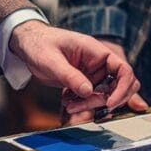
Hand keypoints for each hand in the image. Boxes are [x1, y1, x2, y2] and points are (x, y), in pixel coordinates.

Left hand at [9, 21, 140, 115]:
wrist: (28, 45)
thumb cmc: (39, 44)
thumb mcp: (52, 60)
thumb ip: (70, 76)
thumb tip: (88, 92)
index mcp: (96, 51)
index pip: (123, 70)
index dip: (122, 88)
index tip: (110, 103)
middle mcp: (99, 63)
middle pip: (118, 86)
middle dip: (104, 100)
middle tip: (84, 106)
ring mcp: (92, 74)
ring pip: (103, 95)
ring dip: (90, 104)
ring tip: (69, 106)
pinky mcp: (84, 83)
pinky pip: (91, 97)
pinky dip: (82, 104)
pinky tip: (67, 101)